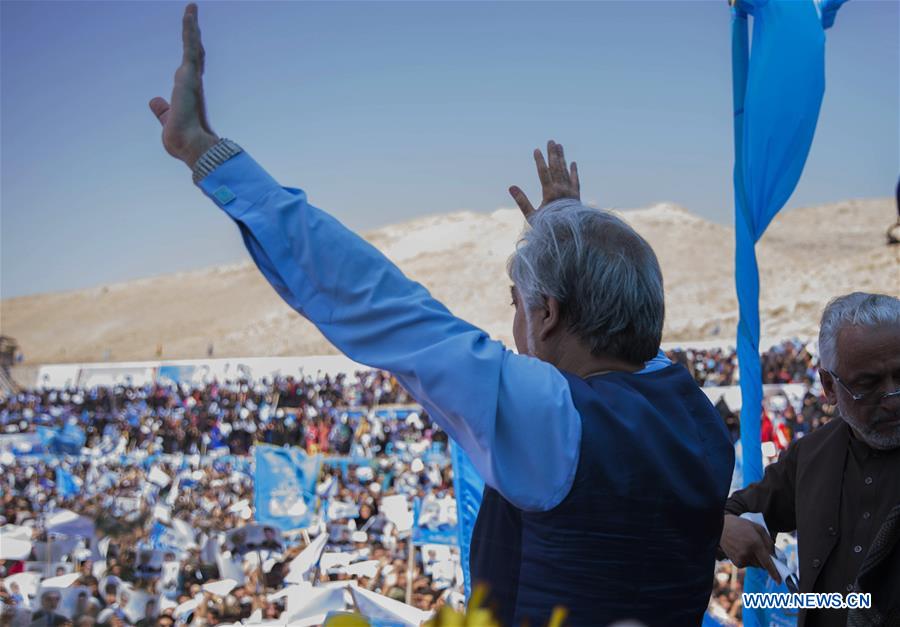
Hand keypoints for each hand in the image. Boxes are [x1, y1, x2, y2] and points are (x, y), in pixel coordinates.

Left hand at [149, 3, 218, 168]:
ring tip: (191, 8)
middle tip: (193, 17)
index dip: (192, 54)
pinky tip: (190, 12)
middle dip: (193, 35)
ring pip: (193, 45)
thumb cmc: (179, 138)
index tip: (195, 43)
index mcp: (188, 92)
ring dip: (192, 26)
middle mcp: (193, 82)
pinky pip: (190, 45)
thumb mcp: (167, 118)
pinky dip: (190, 28)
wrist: (188, 144)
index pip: (190, 68)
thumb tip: (155, 101)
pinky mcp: (190, 73)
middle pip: (194, 53)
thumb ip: (162, 109)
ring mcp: (192, 77)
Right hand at [509, 140, 579, 219]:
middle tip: (551, 141)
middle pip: (556, 167)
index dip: (539, 160)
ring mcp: (571, 192)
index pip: (543, 172)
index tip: (536, 150)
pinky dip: (574, 171)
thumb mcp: (532, 216)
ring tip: (559, 146)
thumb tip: (511, 187)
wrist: (570, 235)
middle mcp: (562, 189)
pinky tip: (573, 163)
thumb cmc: (548, 227)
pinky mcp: (577, 196)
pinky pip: (576, 180)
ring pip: (565, 171)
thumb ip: (522, 201)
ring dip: (562, 158)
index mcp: (550, 193)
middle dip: (553, 153)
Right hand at [719, 514, 781, 582]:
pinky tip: (741, 549)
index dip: (774, 573)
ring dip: (756, 559)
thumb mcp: (758, 527)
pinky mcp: (736, 562)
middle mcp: (748, 553)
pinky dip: (748, 560)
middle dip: (764, 560)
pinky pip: (748, 565)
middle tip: (759, 549)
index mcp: (755, 543)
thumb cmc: (740, 525)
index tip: (779, 581)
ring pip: (756, 565)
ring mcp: (741, 558)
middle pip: (763, 564)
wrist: (719, 527)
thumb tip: (774, 555)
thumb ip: (769, 541)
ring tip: (747, 546)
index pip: (767, 562)